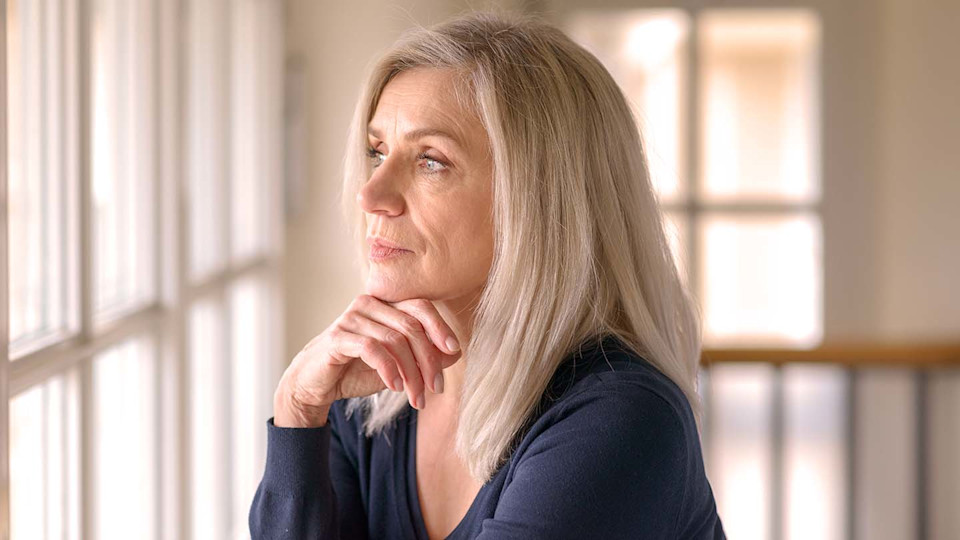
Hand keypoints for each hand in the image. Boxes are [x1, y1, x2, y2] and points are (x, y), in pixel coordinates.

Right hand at [274, 295, 461, 426]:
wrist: (316, 385)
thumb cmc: (357, 370)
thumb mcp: (398, 366)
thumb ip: (424, 356)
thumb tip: (455, 352)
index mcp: (385, 305)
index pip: (420, 306)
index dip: (440, 327)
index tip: (454, 350)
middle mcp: (369, 304)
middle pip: (411, 326)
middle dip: (428, 360)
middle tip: (436, 389)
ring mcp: (352, 318)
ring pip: (395, 341)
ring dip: (411, 374)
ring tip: (416, 397)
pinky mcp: (338, 337)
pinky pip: (372, 349)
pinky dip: (388, 369)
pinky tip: (395, 387)